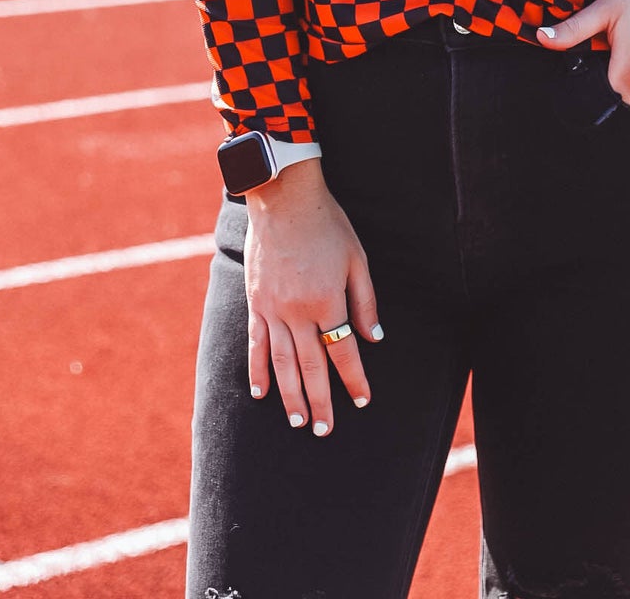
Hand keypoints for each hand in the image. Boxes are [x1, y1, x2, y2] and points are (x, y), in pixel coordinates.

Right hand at [244, 159, 381, 434]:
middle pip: (311, 366)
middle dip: (321, 401)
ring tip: (299, 421)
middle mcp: (298, 312)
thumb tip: (374, 338)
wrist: (284, 198)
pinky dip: (258, 370)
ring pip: (282, 363)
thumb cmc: (326, 224)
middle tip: (325, 431)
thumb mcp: (357, 258)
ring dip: (291, 396)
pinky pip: (256, 344)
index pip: (343, 351)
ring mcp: (272, 309)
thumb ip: (365, 301)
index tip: (362, 401)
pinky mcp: (255, 303)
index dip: (354, 379)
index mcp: (327, 301)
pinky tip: (261, 393)